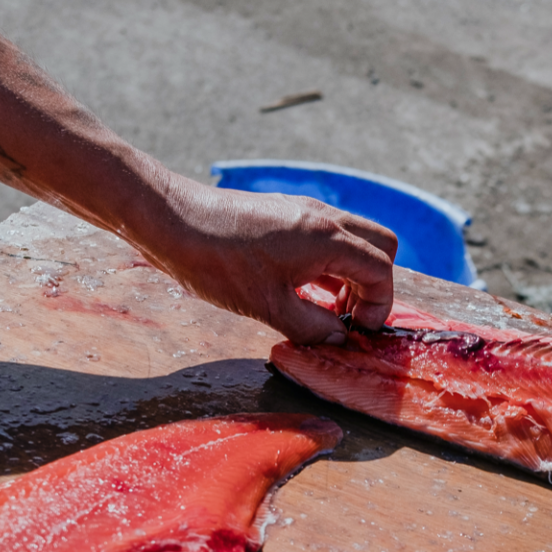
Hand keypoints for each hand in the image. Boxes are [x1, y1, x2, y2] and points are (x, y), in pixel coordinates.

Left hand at [133, 172, 398, 343]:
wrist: (170, 221)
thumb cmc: (216, 262)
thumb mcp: (267, 306)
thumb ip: (311, 327)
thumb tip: (337, 338)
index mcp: (327, 238)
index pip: (381, 270)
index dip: (378, 306)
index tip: (354, 331)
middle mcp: (323, 218)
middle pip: (380, 246)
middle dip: (374, 285)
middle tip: (347, 317)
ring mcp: (304, 212)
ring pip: (353, 241)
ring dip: (351, 275)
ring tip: (326, 309)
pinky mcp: (286, 215)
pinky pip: (326, 239)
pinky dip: (329, 265)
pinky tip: (305, 291)